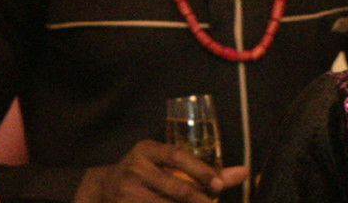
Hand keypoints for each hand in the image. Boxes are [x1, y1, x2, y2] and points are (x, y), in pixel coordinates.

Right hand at [73, 139, 247, 202]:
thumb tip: (244, 172)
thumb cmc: (144, 174)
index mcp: (146, 149)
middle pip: (177, 188)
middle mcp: (136, 168)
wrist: (102, 189)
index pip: (177, 156)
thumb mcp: (165, 164)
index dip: (200, 170)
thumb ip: (203, 170)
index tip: (219, 184)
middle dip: (200, 200)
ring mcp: (128, 193)